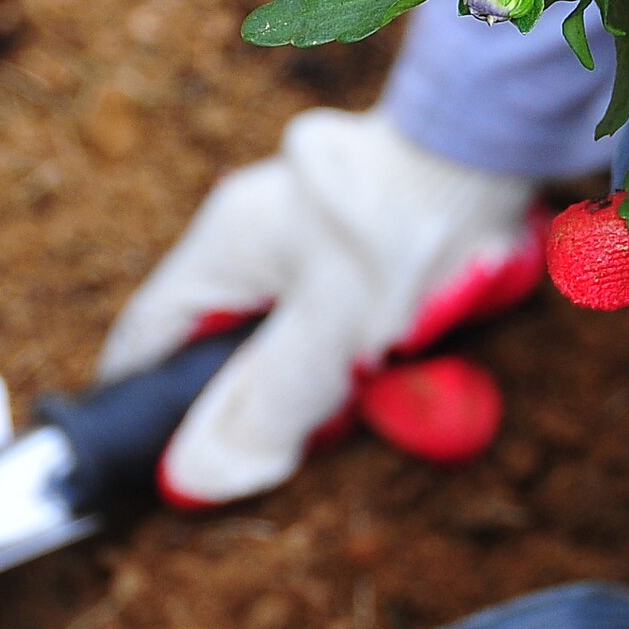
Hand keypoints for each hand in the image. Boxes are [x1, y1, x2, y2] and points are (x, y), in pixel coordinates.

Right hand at [96, 107, 540, 504]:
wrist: (486, 154)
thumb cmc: (401, 228)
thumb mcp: (326, 331)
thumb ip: (264, 406)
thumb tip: (198, 474)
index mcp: (223, 244)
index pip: (147, 336)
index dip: (143, 404)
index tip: (161, 460)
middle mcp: (255, 231)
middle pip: (219, 342)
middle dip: (251, 398)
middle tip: (284, 441)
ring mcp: (307, 230)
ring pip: (283, 332)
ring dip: (314, 376)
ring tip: (356, 397)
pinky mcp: (359, 237)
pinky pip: (336, 314)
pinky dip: (356, 349)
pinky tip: (393, 367)